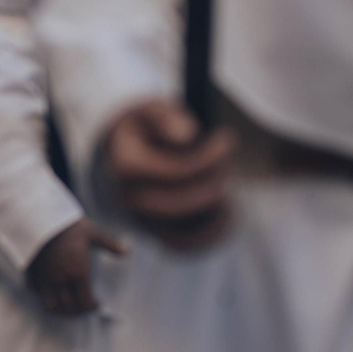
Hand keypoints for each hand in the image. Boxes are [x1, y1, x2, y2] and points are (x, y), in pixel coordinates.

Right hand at [26, 218, 127, 315]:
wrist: (42, 220)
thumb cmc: (70, 226)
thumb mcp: (93, 232)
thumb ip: (111, 244)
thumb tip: (127, 251)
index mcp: (79, 272)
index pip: (85, 301)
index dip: (92, 307)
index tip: (97, 304)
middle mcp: (62, 279)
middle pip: (70, 307)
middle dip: (79, 310)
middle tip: (85, 306)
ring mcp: (47, 279)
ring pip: (54, 306)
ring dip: (63, 309)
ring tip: (69, 305)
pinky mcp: (36, 275)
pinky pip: (41, 296)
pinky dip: (49, 300)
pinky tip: (54, 295)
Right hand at [101, 99, 237, 250]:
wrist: (124, 153)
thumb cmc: (144, 128)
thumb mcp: (150, 111)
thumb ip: (165, 118)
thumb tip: (186, 135)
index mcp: (125, 167)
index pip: (176, 171)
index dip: (208, 157)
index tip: (228, 137)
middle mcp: (129, 198)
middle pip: (183, 202)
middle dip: (214, 181)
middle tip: (228, 159)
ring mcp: (142, 219)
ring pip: (190, 224)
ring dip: (216, 201)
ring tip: (223, 173)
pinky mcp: (158, 231)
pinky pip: (192, 240)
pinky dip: (214, 224)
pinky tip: (226, 200)